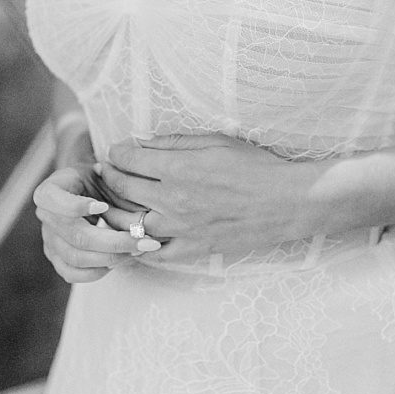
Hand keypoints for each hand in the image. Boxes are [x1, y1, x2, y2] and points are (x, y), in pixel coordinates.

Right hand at [33, 163, 149, 282]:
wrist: (88, 189)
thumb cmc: (101, 178)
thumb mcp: (108, 174)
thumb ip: (118, 189)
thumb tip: (142, 216)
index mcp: (49, 191)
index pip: (51, 200)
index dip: (75, 206)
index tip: (103, 206)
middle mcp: (45, 217)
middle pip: (77, 236)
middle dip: (115, 242)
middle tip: (146, 240)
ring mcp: (49, 239)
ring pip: (77, 258)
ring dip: (113, 257)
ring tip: (140, 250)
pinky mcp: (56, 257)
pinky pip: (72, 273)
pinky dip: (98, 271)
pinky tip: (121, 260)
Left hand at [94, 134, 348, 262]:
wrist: (286, 202)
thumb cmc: (256, 167)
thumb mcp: (217, 142)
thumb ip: (176, 141)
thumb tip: (142, 140)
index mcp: (177, 169)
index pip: (128, 159)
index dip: (117, 152)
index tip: (116, 151)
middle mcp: (172, 200)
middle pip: (122, 188)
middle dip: (109, 176)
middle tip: (107, 171)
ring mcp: (179, 228)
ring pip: (128, 222)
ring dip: (114, 209)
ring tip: (113, 201)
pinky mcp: (191, 248)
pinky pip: (152, 253)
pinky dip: (136, 245)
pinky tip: (133, 235)